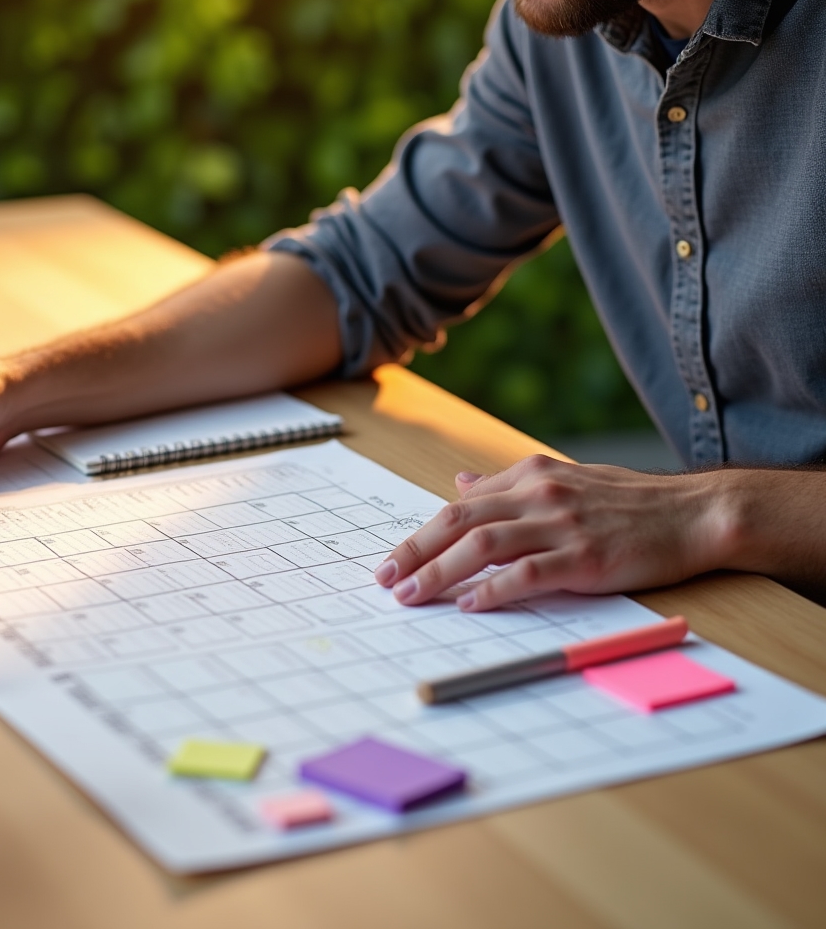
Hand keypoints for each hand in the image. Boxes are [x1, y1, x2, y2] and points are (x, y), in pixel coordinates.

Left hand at [374, 454, 726, 609]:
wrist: (694, 513)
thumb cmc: (628, 500)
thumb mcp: (563, 478)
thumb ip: (508, 482)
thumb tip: (461, 482)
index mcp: (530, 475)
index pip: (460, 506)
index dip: (421, 535)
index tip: (393, 560)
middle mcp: (539, 495)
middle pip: (460, 522)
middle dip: (416, 552)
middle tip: (386, 580)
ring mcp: (562, 526)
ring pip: (485, 546)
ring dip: (441, 573)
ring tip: (413, 596)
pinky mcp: (586, 558)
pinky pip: (529, 574)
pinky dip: (494, 590)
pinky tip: (470, 605)